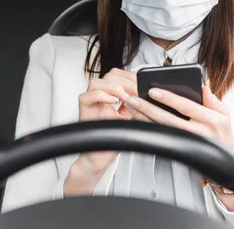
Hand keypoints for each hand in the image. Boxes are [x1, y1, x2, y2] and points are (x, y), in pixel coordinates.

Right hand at [65, 68, 136, 195]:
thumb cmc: (115, 139)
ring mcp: (91, 103)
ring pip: (97, 82)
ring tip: (125, 98)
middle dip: (126, 82)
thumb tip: (148, 95)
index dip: (131, 77)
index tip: (142, 86)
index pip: (119, 75)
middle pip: (110, 76)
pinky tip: (113, 101)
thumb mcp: (133, 118)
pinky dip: (101, 96)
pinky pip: (86, 96)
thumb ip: (137, 105)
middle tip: (136, 93)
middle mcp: (100, 97)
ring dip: (114, 87)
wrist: (102, 157)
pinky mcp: (84, 111)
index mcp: (112, 95)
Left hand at [124, 84, 233, 148]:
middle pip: (169, 119)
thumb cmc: (222, 132)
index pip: (186, 106)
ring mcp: (188, 144)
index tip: (152, 90)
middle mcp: (199, 133)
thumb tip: (200, 84)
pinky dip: (149, 128)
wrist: (225, 160)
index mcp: (210, 119)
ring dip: (144, 118)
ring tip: (131, 107)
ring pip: (162, 130)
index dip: (168, 98)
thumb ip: (211, 98)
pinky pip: (162, 138)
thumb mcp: (223, 113)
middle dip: (149, 108)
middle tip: (134, 99)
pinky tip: (138, 119)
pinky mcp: (180, 151)